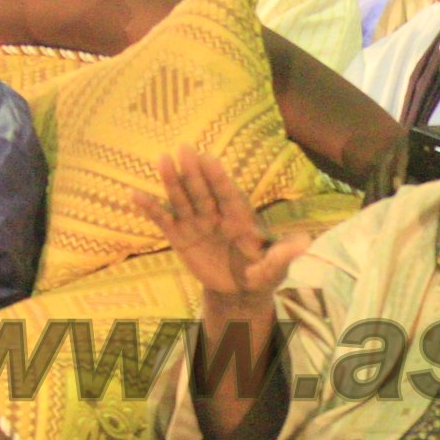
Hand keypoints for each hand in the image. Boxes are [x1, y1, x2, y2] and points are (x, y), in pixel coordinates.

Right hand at [140, 147, 306, 307]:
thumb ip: (283, 256)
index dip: (218, 178)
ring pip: (182, 199)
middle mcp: (216, 215)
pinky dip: (150, 208)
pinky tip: (134, 195)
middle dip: (193, 172)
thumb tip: (305, 243)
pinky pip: (163, 220)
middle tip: (183, 149)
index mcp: (239, 218)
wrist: (239, 290)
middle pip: (203, 191)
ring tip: (160, 160)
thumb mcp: (273, 269)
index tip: (209, 159)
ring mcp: (196, 223)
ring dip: (171, 181)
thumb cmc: (260, 274)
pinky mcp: (180, 236)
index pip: (227, 194)